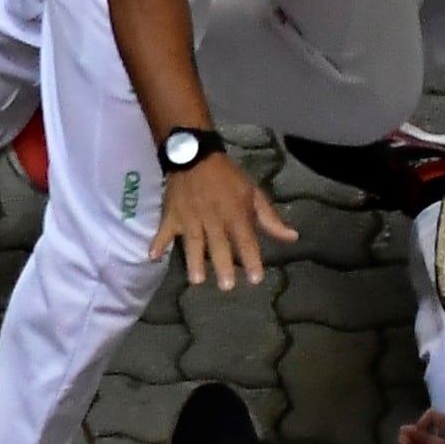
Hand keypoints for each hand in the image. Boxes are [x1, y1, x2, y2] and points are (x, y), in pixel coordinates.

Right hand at [153, 150, 298, 289]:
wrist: (196, 156)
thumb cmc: (228, 178)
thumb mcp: (254, 194)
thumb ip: (270, 219)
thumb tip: (292, 238)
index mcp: (236, 214)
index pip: (246, 240)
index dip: (252, 259)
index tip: (256, 279)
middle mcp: (214, 219)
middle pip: (219, 245)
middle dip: (223, 265)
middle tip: (227, 287)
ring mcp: (191, 218)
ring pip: (193, 242)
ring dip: (194, 260)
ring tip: (197, 281)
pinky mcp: (172, 215)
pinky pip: (164, 230)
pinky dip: (157, 242)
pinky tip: (152, 257)